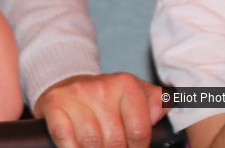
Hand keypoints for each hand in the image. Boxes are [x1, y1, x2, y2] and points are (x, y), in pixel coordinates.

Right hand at [35, 73, 166, 147]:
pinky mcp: (54, 103)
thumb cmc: (106, 98)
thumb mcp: (134, 94)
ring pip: (91, 142)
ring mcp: (75, 94)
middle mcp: (100, 86)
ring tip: (96, 146)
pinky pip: (65, 137)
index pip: (139, 131)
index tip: (133, 146)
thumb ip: (156, 102)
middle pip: (115, 141)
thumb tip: (170, 105)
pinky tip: (76, 146)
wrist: (66, 83)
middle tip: (112, 146)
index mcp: (125, 84)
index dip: (138, 147)